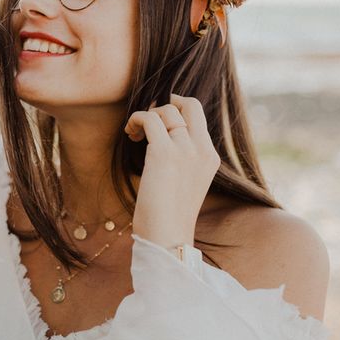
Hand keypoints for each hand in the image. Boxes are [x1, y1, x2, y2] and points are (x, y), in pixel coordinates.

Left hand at [124, 94, 220, 248]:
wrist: (167, 237)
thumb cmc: (169, 215)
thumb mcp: (185, 183)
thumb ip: (183, 160)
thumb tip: (162, 139)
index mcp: (209, 157)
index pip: (199, 116)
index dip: (177, 109)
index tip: (159, 119)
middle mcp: (201, 150)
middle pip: (190, 104)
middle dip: (166, 102)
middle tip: (148, 116)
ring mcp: (185, 150)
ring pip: (166, 111)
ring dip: (146, 115)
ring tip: (134, 132)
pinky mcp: (164, 154)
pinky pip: (149, 119)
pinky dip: (136, 119)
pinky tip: (130, 133)